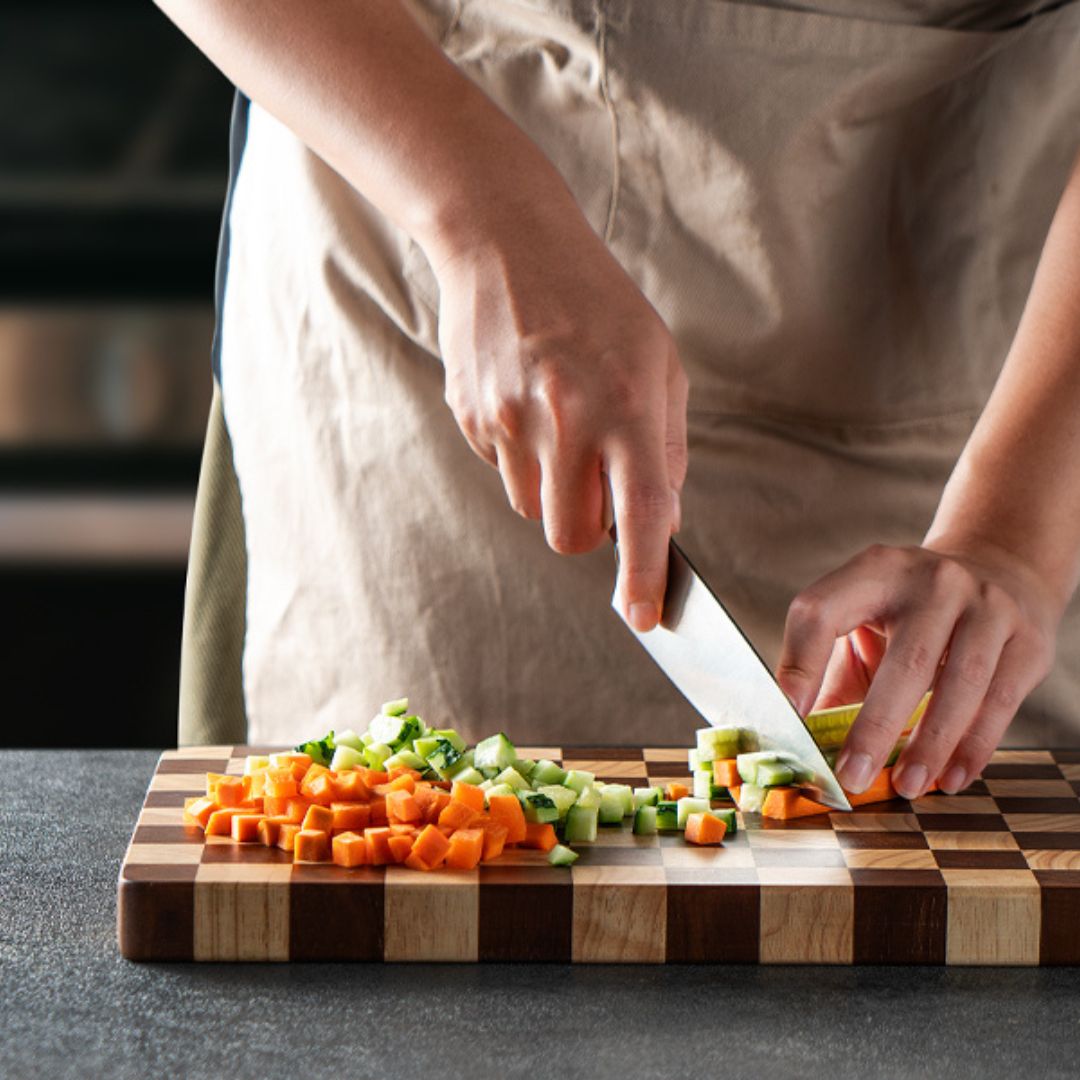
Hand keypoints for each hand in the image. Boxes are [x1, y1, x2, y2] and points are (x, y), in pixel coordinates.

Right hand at [430, 194, 687, 630]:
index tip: (644, 619)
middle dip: (589, 531)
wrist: (506, 245)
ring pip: (533, 510)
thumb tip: (662, 518)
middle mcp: (566, 419)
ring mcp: (510, 421)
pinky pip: (502, 473)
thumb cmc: (598, 305)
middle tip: (598, 487)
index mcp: (626, 404)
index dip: (643, 574)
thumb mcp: (658, 362)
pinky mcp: (473, 418)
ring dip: (553, 491)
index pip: (642, 511)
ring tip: (559, 424)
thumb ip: (665, 445)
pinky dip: (521, 459)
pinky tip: (527, 404)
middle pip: (572, 536)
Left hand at [776, 541, 1059, 798]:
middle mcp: (933, 581)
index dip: (800, 664)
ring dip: (930, 744)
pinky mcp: (1027, 637)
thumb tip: (802, 741)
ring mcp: (987, 605)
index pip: (822, 611)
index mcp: (874, 570)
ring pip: (960, 684)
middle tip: (852, 776)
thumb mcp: (863, 621)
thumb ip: (829, 674)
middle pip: (903, 661)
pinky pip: (1000, 700)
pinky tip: (951, 777)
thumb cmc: (909, 615)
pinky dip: (974, 746)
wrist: (997, 572)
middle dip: (875, 727)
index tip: (792, 716)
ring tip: (906, 786)